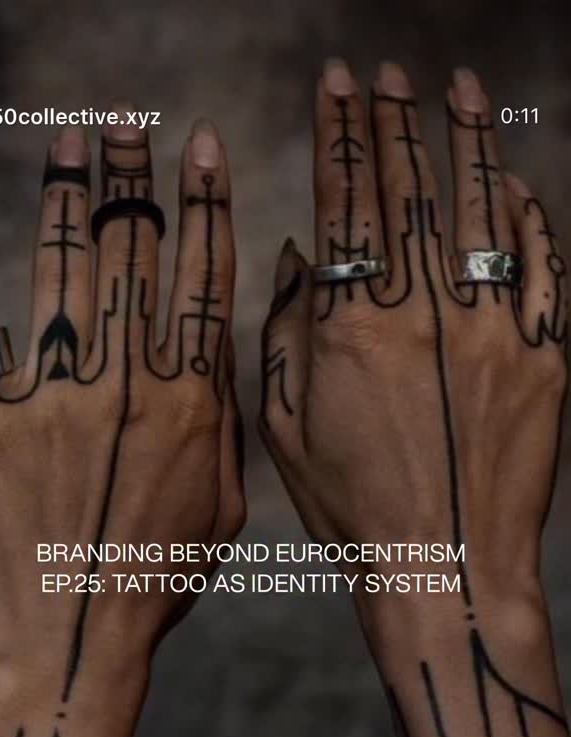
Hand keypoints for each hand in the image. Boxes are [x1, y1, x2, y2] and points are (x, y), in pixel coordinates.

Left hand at [0, 107, 243, 736]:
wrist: (72, 640)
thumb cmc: (155, 580)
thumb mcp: (221, 504)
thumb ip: (220, 419)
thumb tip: (216, 350)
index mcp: (191, 401)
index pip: (201, 277)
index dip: (204, 206)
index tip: (202, 148)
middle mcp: (126, 382)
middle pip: (132, 254)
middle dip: (132, 178)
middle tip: (127, 123)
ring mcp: (54, 394)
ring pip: (64, 267)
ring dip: (66, 194)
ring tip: (68, 137)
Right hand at [260, 60, 568, 736]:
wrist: (446, 572)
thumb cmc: (356, 511)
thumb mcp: (288, 431)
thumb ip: (284, 335)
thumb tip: (293, 257)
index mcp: (352, 326)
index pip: (344, 203)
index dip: (339, 135)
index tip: (335, 85)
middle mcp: (424, 312)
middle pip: (408, 191)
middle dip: (395, 121)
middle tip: (388, 72)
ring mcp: (493, 330)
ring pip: (481, 211)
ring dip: (468, 143)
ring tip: (460, 91)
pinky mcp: (545, 358)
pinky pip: (544, 269)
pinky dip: (532, 221)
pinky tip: (518, 185)